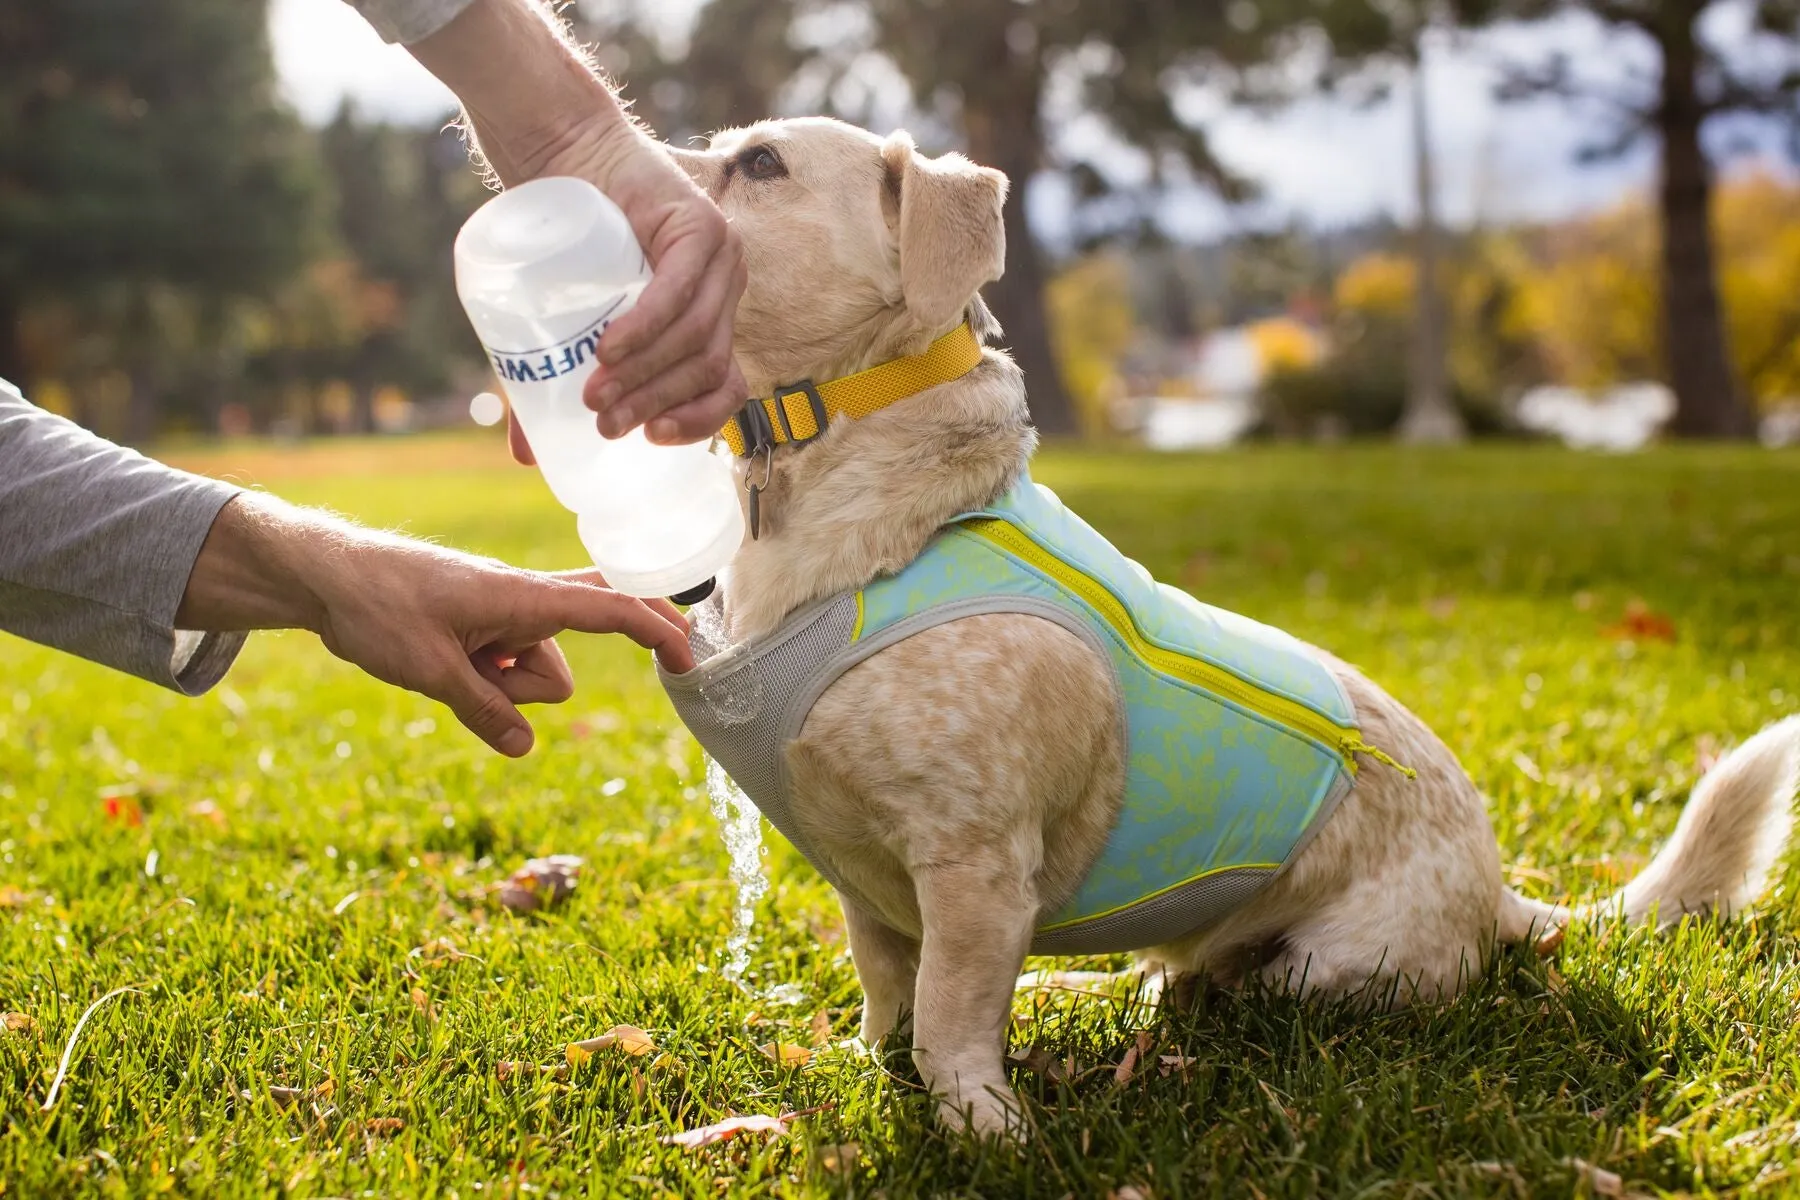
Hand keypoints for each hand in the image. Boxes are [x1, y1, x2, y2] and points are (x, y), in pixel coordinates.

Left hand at [311, 553, 693, 755]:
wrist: (325, 573)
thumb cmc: (377, 606)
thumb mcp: (428, 670)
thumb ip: (482, 710)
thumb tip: (524, 749)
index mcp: (523, 597)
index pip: (609, 609)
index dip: (654, 631)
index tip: (689, 655)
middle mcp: (524, 600)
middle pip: (587, 635)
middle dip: (594, 654)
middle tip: (633, 662)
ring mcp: (506, 612)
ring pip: (538, 672)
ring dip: (504, 683)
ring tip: (445, 662)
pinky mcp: (486, 625)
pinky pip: (511, 666)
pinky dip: (492, 675)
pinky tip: (446, 662)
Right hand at [508, 134, 747, 464]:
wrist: (563, 153)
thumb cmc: (566, 242)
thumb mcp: (569, 320)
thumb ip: (556, 382)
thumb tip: (527, 456)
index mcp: (711, 319)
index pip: (727, 387)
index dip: (699, 422)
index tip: (653, 440)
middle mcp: (725, 290)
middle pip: (709, 367)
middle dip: (657, 404)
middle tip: (605, 424)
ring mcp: (721, 257)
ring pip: (698, 336)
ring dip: (648, 372)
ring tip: (597, 392)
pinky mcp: (700, 227)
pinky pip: (679, 291)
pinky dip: (646, 326)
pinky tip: (612, 349)